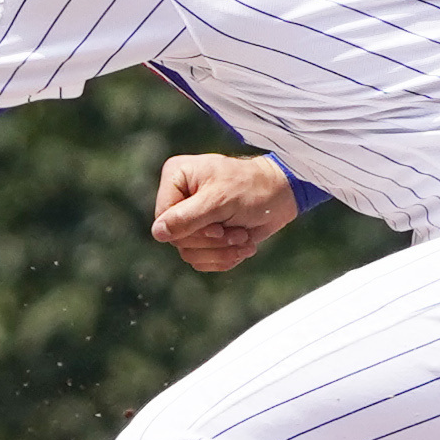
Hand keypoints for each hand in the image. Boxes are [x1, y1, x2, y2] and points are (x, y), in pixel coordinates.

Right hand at [151, 154, 299, 271]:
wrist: (281, 196)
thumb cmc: (252, 188)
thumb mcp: (219, 200)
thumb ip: (187, 217)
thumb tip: (158, 233)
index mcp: (176, 178)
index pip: (164, 219)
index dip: (189, 231)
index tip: (217, 227)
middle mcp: (179, 198)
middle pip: (178, 240)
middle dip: (212, 242)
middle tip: (238, 232)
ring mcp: (191, 219)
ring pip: (190, 254)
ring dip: (222, 252)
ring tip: (244, 238)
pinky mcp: (205, 236)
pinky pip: (203, 261)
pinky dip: (226, 258)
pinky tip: (244, 246)